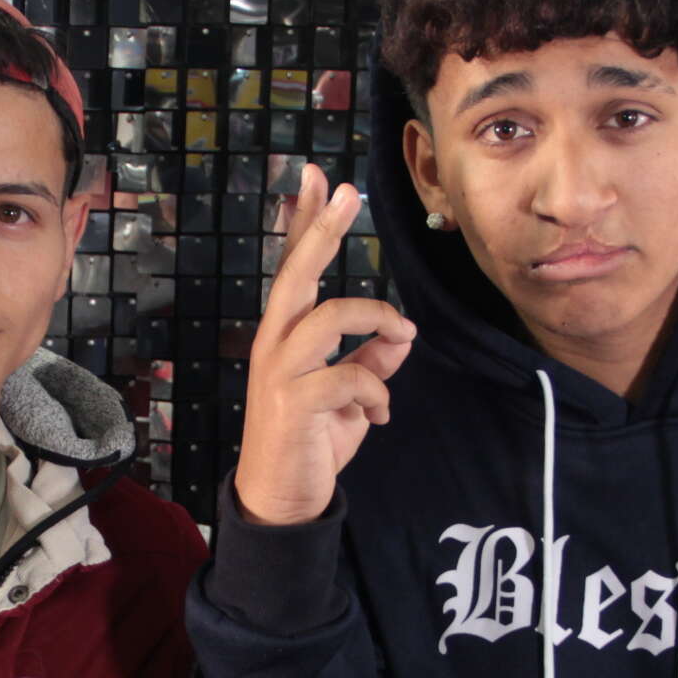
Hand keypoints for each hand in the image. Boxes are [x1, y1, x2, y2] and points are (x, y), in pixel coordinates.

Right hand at [232, 163, 416, 526]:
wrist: (281, 501)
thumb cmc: (311, 443)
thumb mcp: (351, 397)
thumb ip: (373, 360)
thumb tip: (402, 332)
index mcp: (285, 335)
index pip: (292, 268)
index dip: (303, 222)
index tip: (314, 176)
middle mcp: (274, 344)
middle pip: (297, 273)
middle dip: (323, 230)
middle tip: (348, 191)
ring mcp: (280, 371)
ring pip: (330, 317)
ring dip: (377, 320)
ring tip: (401, 332)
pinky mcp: (295, 402)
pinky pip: (350, 375)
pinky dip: (377, 390)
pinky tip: (380, 413)